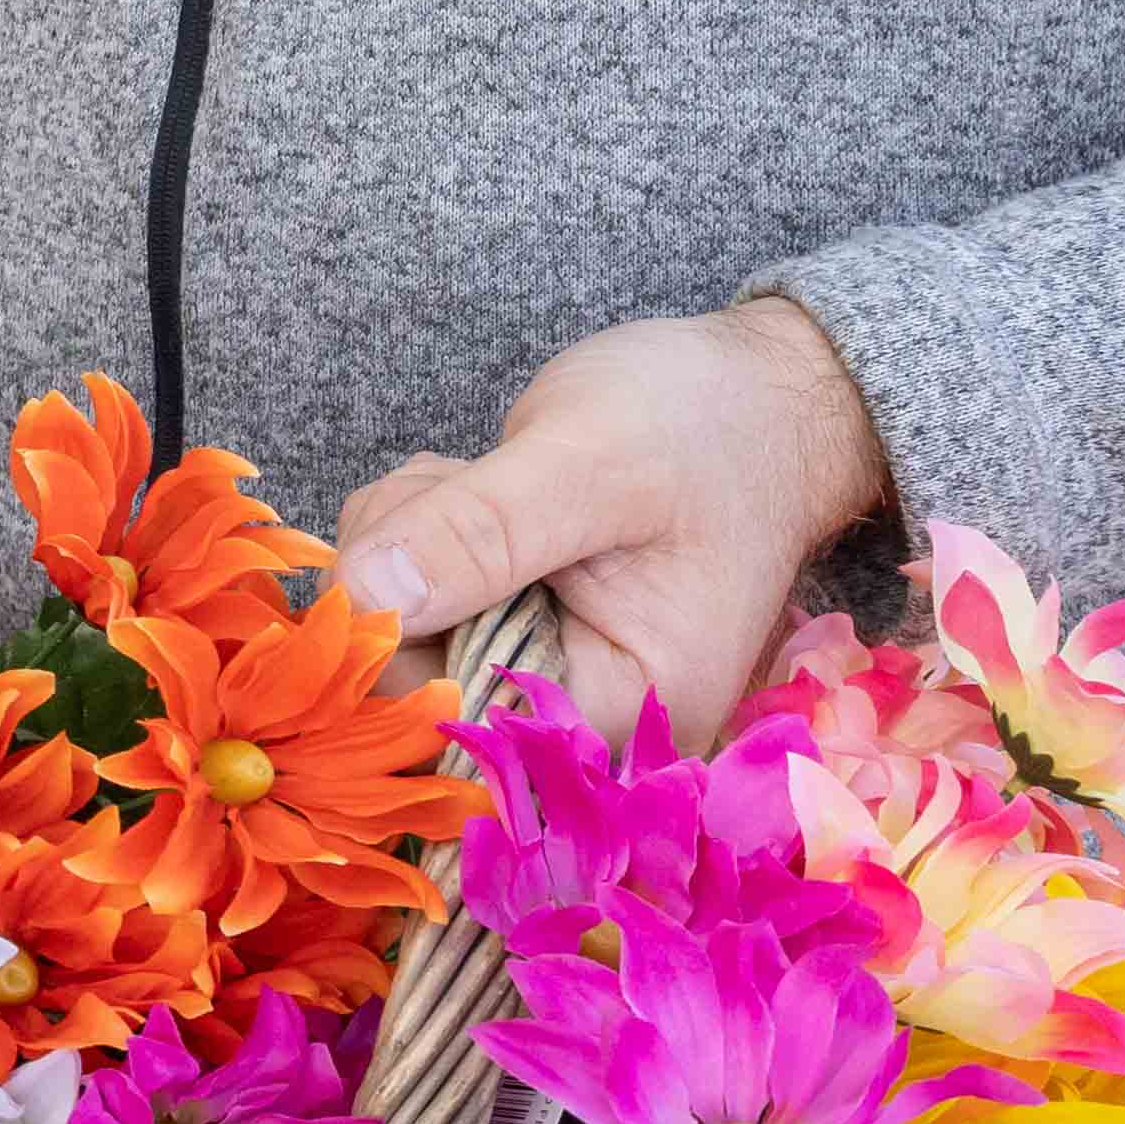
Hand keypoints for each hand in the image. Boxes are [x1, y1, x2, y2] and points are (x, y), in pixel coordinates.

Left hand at [327, 295, 889, 747]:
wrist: (761, 393)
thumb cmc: (705, 425)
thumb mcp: (590, 464)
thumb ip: (480, 534)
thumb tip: (362, 597)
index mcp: (620, 713)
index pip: (455, 730)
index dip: (401, 643)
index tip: (418, 551)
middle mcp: (576, 712)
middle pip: (411, 680)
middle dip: (403, 571)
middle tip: (463, 486)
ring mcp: (537, 665)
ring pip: (395, 625)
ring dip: (406, 536)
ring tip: (482, 478)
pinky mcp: (508, 620)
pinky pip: (408, 591)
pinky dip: (415, 529)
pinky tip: (474, 485)